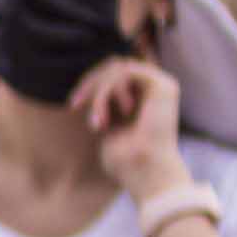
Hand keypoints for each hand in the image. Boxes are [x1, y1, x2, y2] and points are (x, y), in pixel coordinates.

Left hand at [83, 57, 188, 206]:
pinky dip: (108, 92)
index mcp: (144, 94)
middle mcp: (155, 87)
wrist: (142, 172)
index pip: (113, 71)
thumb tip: (85, 86)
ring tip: (97, 123)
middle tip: (75, 104)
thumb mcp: (107, 123)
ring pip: (117, 67)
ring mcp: (162, 84)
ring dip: (98, 94)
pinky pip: (126, 72)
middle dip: (89, 83)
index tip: (72, 105)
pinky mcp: (163, 86)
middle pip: (113, 64)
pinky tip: (106, 118)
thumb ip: (103, 102)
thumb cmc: (124, 159)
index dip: (90, 81)